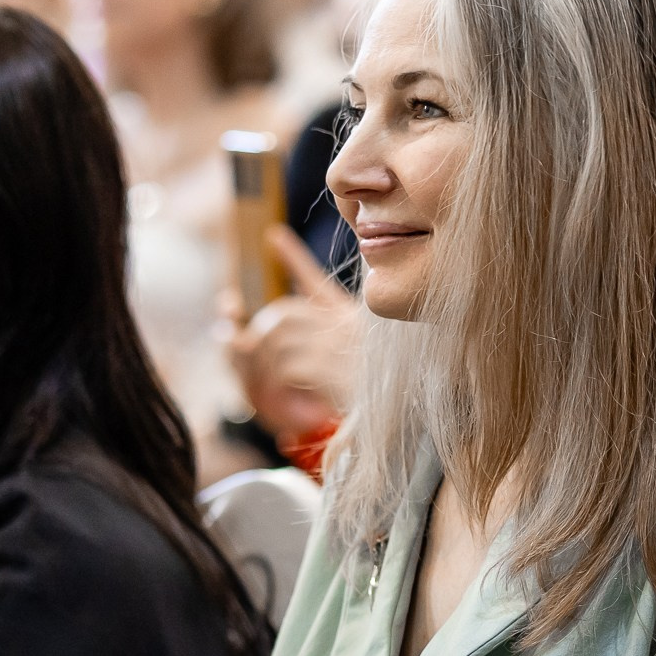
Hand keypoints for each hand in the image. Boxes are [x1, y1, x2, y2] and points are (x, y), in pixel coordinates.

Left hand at [226, 231, 361, 443]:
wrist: (402, 418)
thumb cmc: (376, 400)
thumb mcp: (350, 369)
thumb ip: (312, 351)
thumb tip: (256, 339)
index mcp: (352, 322)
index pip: (317, 283)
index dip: (294, 258)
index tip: (274, 236)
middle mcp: (345, 327)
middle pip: (284, 314)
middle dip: (261, 334)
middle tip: (253, 355)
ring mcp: (336, 344)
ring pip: (277, 339)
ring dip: (265, 363)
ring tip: (273, 386)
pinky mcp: (327, 366)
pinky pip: (285, 366)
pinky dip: (278, 383)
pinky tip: (292, 397)